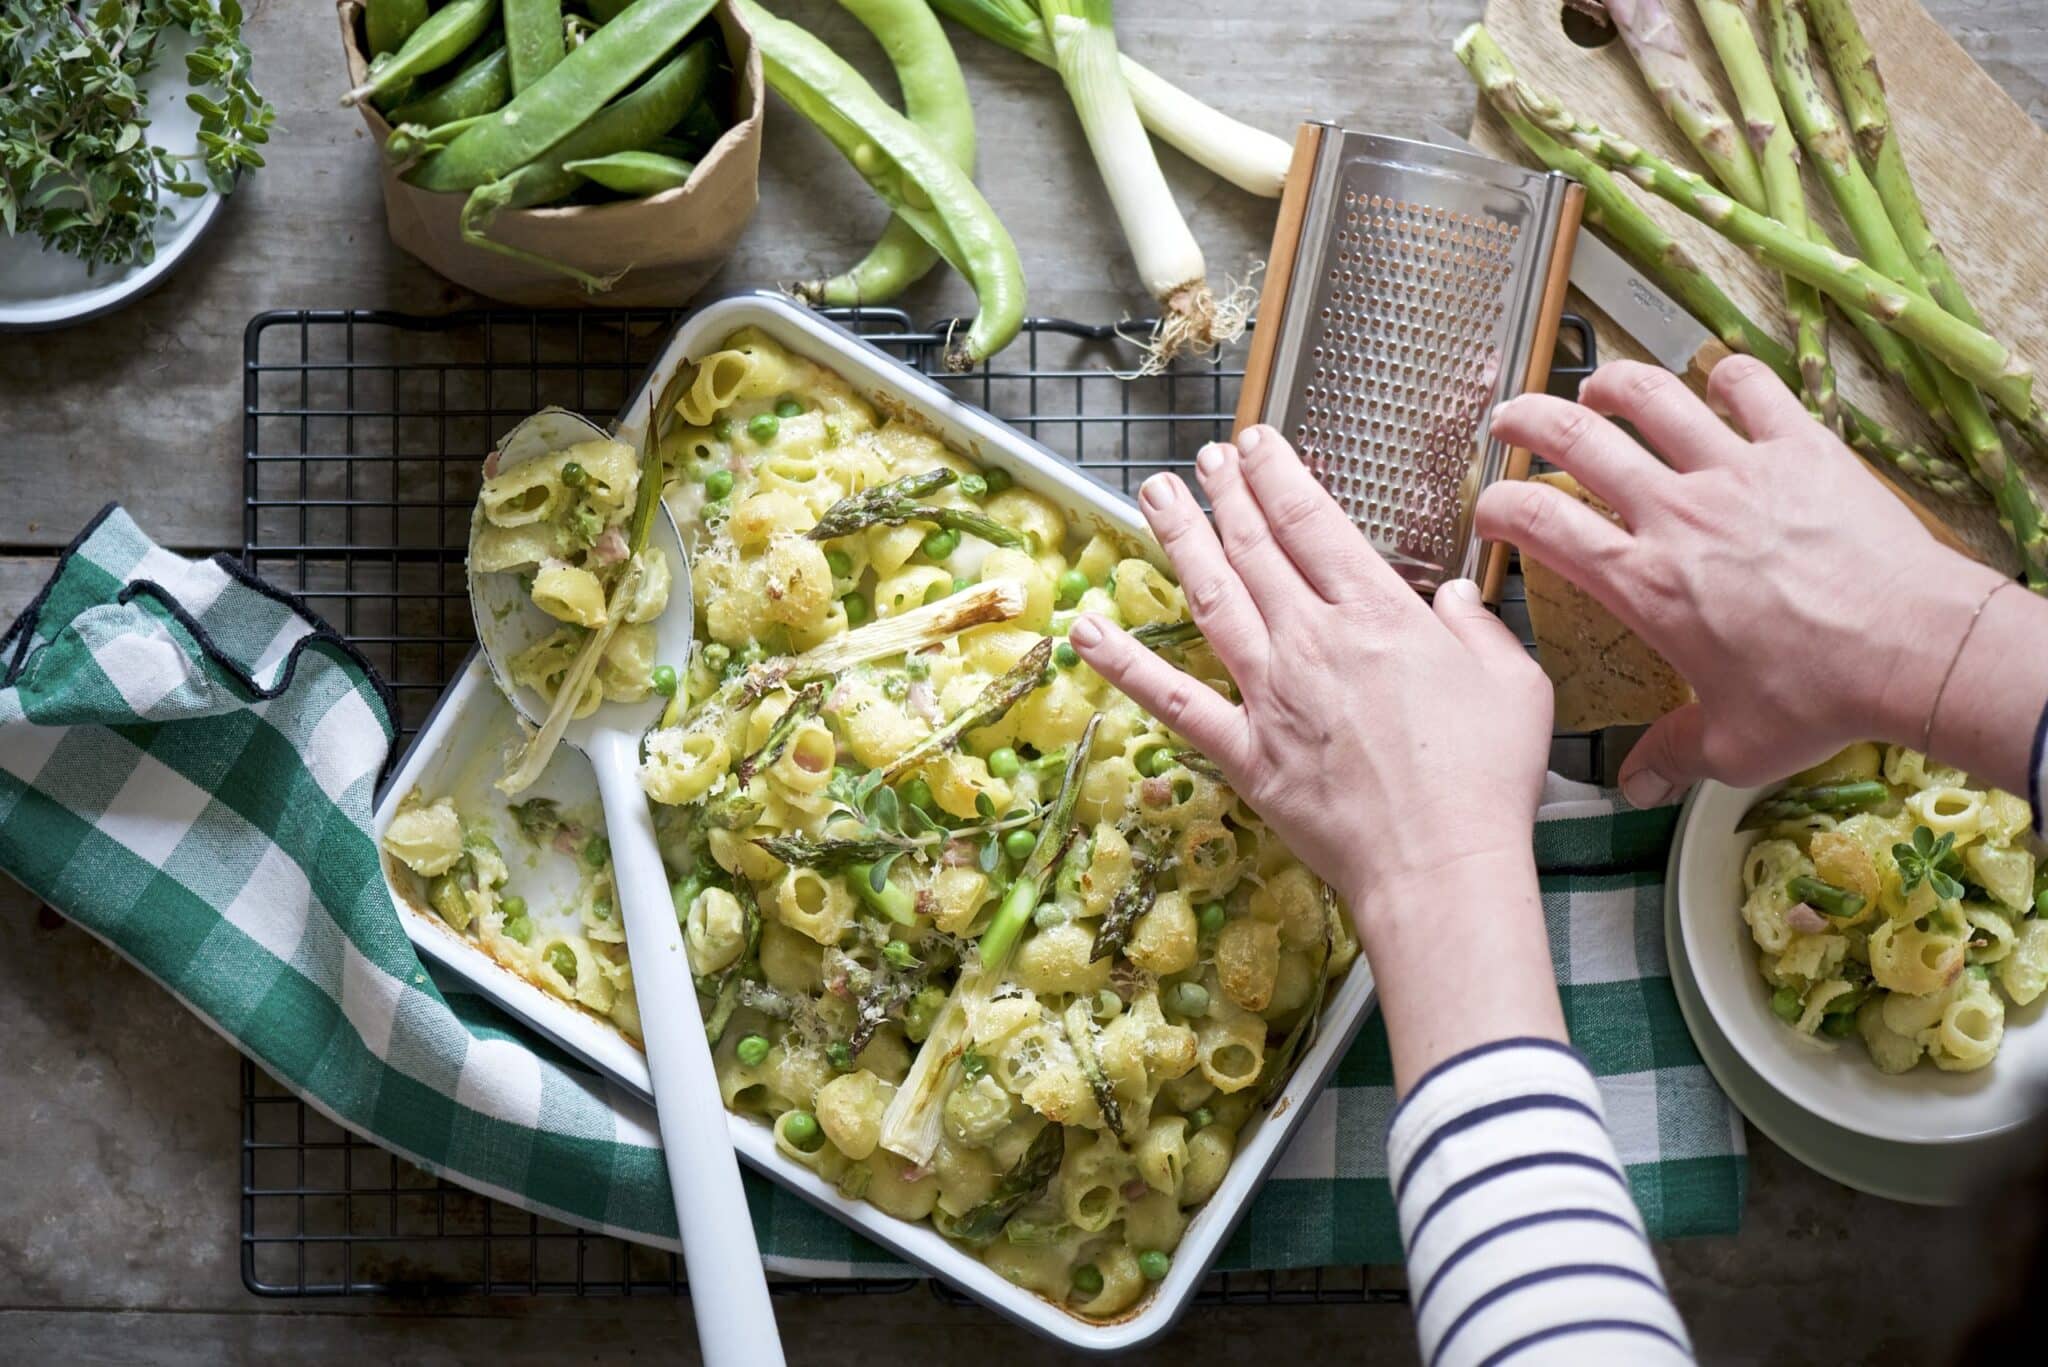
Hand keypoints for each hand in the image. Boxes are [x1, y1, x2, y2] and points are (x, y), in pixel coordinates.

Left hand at [1065, 425, 1553, 925]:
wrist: (1440, 864)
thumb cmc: (1486, 778)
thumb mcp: (1513, 682)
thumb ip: (1477, 627)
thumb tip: (1454, 595)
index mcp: (1376, 614)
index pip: (1312, 522)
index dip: (1277, 475)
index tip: (1256, 444)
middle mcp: (1311, 641)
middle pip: (1254, 548)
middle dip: (1224, 494)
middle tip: (1203, 459)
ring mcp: (1269, 695)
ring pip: (1210, 598)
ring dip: (1178, 540)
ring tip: (1151, 495)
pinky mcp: (1244, 752)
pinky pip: (1172, 700)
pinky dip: (1124, 663)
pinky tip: (1086, 629)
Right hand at [1479, 356, 2013, 807]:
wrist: (1916, 649)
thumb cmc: (1819, 697)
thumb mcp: (1731, 744)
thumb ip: (1672, 755)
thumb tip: (1638, 786)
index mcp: (1645, 584)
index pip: (1540, 524)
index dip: (1498, 507)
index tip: (1491, 512)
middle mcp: (1677, 515)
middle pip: (1577, 439)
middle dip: (1528, 419)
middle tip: (1511, 418)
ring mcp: (1737, 471)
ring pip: (1653, 396)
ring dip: (1614, 383)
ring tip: (1600, 387)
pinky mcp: (1799, 448)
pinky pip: (1750, 387)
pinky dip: (1727, 377)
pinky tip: (1720, 383)